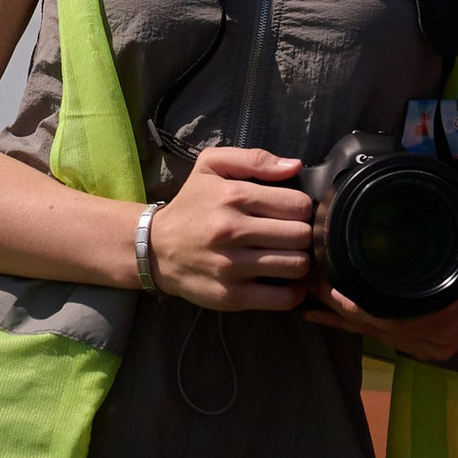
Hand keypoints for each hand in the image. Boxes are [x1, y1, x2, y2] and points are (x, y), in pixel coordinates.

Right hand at [147, 145, 314, 311]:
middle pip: (301, 235)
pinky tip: (283, 280)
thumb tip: (294, 166)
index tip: (290, 213)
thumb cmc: (191, 205)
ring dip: (299, 261)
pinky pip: (283, 298)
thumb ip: (254, 159)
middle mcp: (232, 231)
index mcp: (233, 196)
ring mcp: (232, 266)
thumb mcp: (211, 167)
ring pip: (296, 265)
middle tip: (291, 236)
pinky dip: (293, 291)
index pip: (298, 204)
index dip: (302, 208)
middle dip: (303, 235)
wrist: (155, 249)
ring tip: (287, 256)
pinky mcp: (232, 296)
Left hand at [309, 220, 457, 362]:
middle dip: (339, 314)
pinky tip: (344, 317)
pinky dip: (369, 326)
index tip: (326, 290)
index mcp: (440, 313)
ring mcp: (434, 348)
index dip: (350, 307)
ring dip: (349, 322)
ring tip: (314, 307)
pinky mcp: (434, 348)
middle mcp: (434, 339)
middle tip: (308, 295)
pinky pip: (393, 339)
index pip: (382, 318)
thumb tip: (396, 200)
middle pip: (375, 331)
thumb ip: (428, 225)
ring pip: (381, 337)